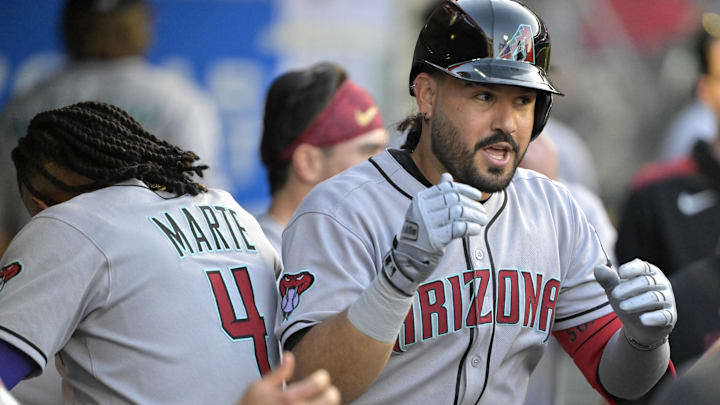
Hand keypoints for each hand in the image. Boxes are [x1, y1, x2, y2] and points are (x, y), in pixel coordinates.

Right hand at [237, 352, 339, 404]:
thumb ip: (279, 372)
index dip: (322, 377)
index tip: (321, 377)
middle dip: (331, 394)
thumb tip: (290, 355)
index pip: (318, 384)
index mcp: (285, 398)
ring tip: (320, 402)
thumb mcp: (258, 387)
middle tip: (328, 393)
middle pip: (330, 399)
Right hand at [384, 173, 487, 295]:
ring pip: (458, 212)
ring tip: (482, 220)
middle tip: (482, 212)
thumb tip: (447, 176)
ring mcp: (427, 224)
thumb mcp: (423, 210)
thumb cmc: (420, 233)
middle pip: (454, 200)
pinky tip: (476, 229)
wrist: (408, 259)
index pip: (447, 188)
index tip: (478, 195)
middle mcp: (422, 209)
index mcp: (420, 200)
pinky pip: (458, 228)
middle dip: (472, 205)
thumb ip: (436, 194)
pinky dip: (470, 227)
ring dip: (475, 216)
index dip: (465, 189)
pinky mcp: (434, 239)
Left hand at [594, 259, 675, 349]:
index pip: (643, 267)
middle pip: (647, 282)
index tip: (620, 273)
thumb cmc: (628, 301)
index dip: (633, 268)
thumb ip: (608, 280)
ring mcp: (667, 299)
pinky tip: (643, 319)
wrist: (638, 326)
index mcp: (649, 273)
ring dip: (637, 302)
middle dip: (629, 288)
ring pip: (654, 298)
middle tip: (614, 295)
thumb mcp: (615, 290)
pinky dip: (653, 317)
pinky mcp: (670, 316)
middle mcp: (661, 283)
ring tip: (622, 307)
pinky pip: (664, 316)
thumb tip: (598, 268)